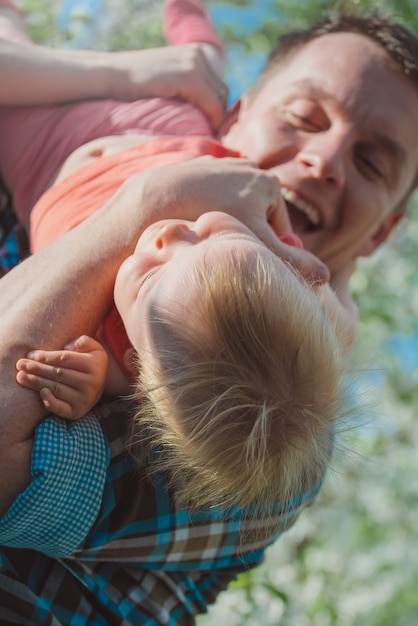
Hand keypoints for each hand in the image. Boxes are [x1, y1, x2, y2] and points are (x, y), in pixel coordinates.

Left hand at [15, 335, 107, 419]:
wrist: (100, 385)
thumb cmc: (90, 362)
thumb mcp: (93, 347)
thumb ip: (83, 342)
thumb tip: (67, 347)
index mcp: (94, 365)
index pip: (65, 359)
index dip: (46, 357)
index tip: (31, 354)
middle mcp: (91, 383)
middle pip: (58, 374)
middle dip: (37, 368)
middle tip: (20, 364)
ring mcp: (85, 399)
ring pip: (56, 389)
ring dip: (36, 382)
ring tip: (21, 376)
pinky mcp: (78, 412)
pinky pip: (61, 408)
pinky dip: (50, 402)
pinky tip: (41, 393)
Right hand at [106, 43, 227, 128]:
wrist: (110, 75)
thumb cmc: (135, 86)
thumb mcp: (168, 79)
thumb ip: (188, 86)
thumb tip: (211, 111)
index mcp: (197, 51)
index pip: (220, 87)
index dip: (217, 111)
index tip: (208, 129)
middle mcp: (199, 53)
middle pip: (223, 94)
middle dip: (218, 116)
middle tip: (207, 137)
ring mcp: (195, 63)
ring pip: (220, 101)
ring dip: (215, 121)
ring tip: (203, 136)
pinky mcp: (189, 76)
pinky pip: (212, 105)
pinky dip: (212, 121)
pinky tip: (203, 132)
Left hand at [131, 156, 329, 284]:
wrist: (158, 197)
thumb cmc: (209, 219)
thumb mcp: (254, 244)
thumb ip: (290, 261)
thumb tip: (326, 278)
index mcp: (270, 183)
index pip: (278, 228)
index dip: (263, 251)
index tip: (243, 261)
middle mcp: (250, 167)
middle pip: (255, 216)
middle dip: (242, 235)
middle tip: (219, 250)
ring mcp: (223, 163)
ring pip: (231, 207)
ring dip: (222, 223)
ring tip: (202, 235)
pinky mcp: (198, 164)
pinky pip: (207, 196)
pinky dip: (202, 207)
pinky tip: (188, 219)